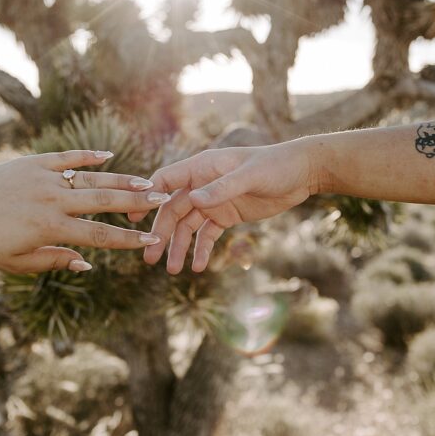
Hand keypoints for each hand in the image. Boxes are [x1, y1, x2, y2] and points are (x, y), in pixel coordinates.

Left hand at [0, 150, 168, 272]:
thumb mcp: (16, 263)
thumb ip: (54, 261)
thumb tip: (87, 261)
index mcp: (49, 229)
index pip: (99, 236)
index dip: (128, 240)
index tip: (152, 239)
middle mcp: (52, 201)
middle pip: (104, 202)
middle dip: (135, 202)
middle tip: (162, 200)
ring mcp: (44, 178)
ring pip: (91, 178)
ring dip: (121, 180)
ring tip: (147, 181)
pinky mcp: (34, 162)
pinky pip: (67, 157)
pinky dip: (88, 157)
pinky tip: (109, 157)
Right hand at [131, 139, 317, 273]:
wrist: (302, 173)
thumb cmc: (275, 165)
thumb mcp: (250, 176)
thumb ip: (222, 188)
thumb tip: (194, 199)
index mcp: (202, 167)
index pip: (166, 180)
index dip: (147, 196)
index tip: (132, 216)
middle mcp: (202, 184)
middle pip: (173, 209)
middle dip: (161, 233)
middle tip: (150, 257)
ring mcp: (213, 201)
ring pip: (187, 226)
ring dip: (178, 247)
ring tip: (172, 270)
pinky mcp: (226, 215)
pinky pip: (207, 235)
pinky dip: (201, 250)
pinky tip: (198, 267)